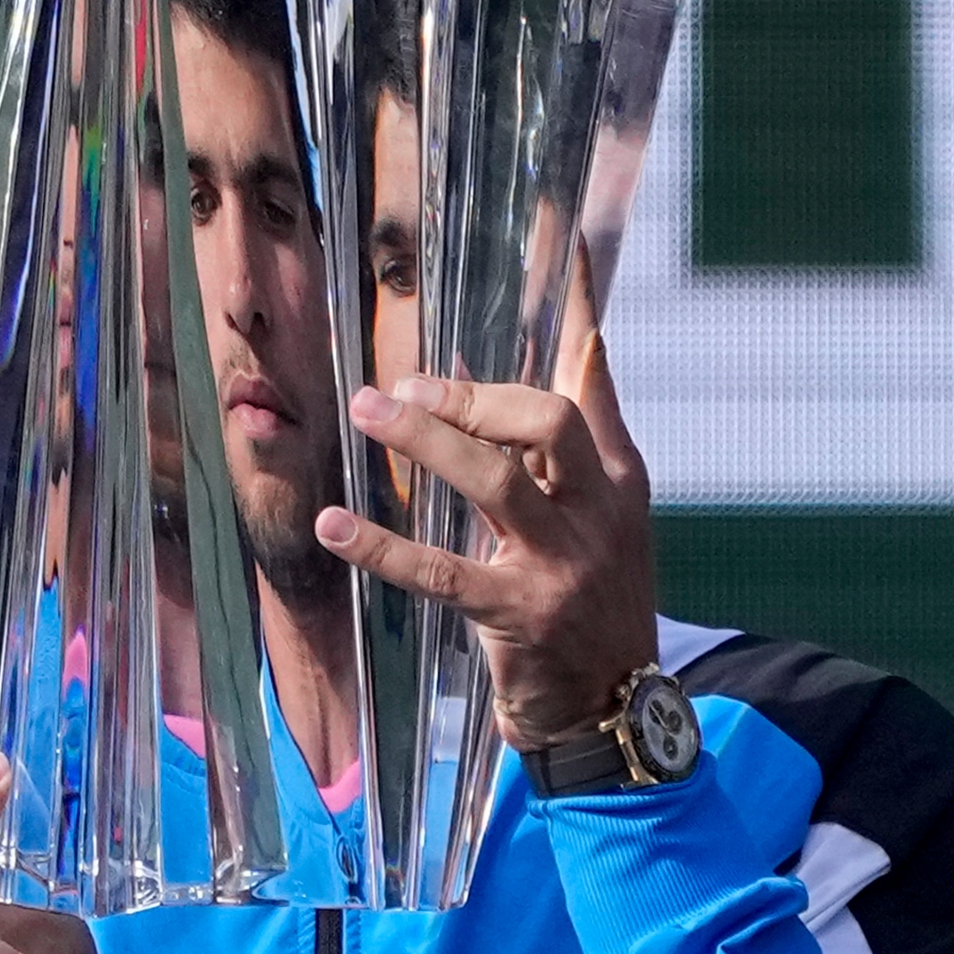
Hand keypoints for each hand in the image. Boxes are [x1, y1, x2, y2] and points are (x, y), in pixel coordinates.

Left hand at [313, 311, 654, 751]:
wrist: (613, 713)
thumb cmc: (595, 602)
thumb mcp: (608, 519)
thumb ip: (582, 441)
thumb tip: (557, 353)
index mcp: (620, 479)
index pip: (595, 377)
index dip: (576, 311)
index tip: (562, 240)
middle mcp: (599, 513)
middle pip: (546, 418)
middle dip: (472, 393)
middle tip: (409, 385)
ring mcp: (560, 565)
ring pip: (493, 481)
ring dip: (424, 440)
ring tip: (366, 411)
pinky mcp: (516, 615)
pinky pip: (439, 572)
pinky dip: (379, 547)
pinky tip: (333, 526)